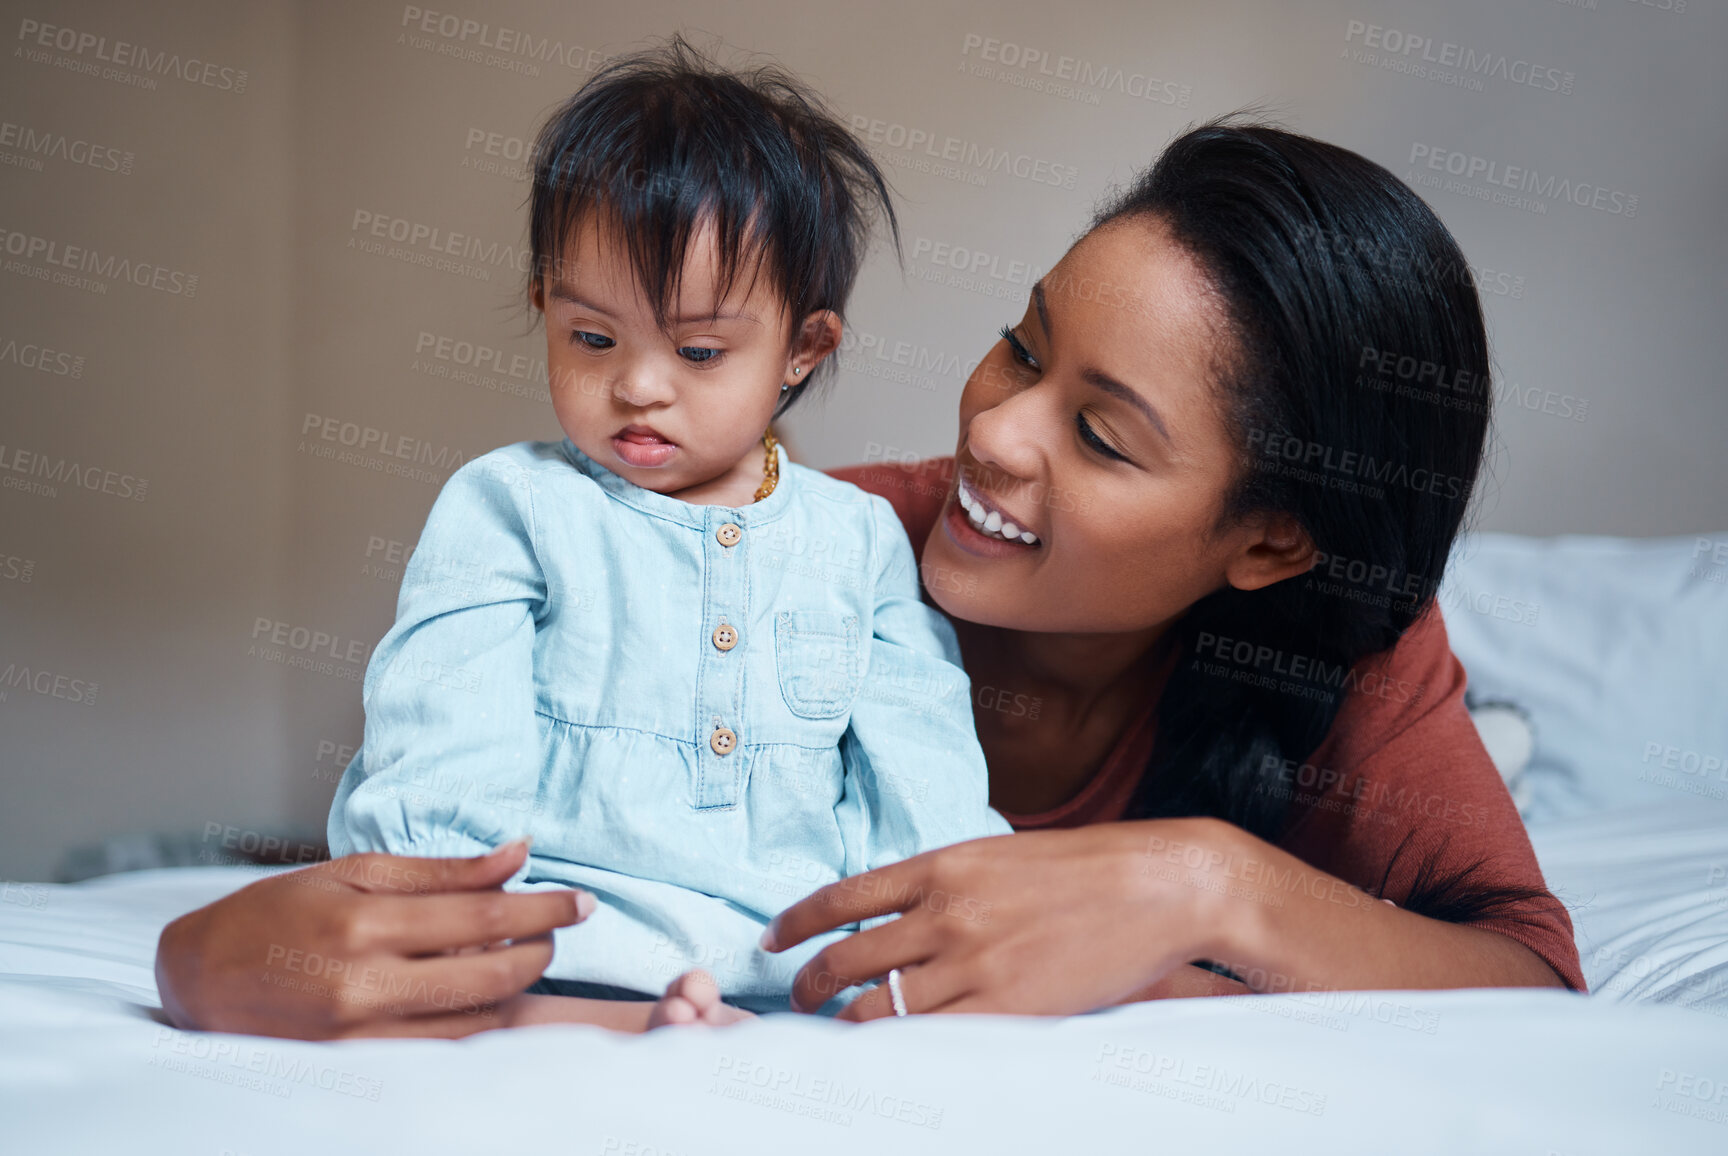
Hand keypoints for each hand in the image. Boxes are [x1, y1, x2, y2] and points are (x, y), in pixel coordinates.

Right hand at [154, 841, 592, 1038]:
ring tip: (531, 955)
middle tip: (562, 926)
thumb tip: (519, 853)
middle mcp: (365, 982)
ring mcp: (363, 1033)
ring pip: (477, 1020)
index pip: (482, 914)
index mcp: (365, 921)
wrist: (198, 980)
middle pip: (492, 973)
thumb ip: (443, 870)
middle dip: (543, 949)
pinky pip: (446, 1049)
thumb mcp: (355, 870)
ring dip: (521, 989)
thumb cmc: (275, 913)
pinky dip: (483, 1023)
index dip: (544, 907)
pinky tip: (496, 997)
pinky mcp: (359, 1065)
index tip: (582, 901)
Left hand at [762, 820, 1233, 1019]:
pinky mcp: (1007, 1005)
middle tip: (796, 1000)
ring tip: (833, 1037)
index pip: (843, 896)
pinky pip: (931, 1038)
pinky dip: (898, 1051)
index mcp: (943, 865)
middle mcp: (946, 912)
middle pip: (847, 958)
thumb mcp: (1000, 856)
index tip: (773, 940)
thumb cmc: (1086, 869)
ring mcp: (974, 962)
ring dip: (844, 1028)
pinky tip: (886, 1058)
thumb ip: (947, 884)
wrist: (1158, 884)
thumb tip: (898, 914)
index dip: (797, 922)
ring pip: (878, 1008)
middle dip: (808, 986)